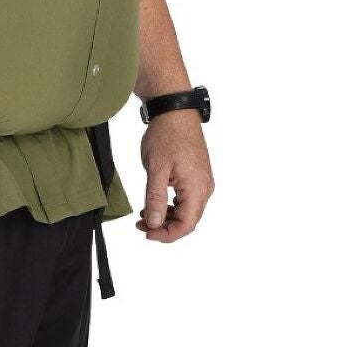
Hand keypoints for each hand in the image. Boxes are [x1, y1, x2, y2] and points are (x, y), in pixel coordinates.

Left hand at [133, 112, 213, 241]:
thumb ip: (155, 198)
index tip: (147, 233)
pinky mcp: (196, 176)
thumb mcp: (156, 169)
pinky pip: (186, 199)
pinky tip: (154, 203)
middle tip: (141, 225)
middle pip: (188, 220)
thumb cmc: (167, 135)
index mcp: (197, 188)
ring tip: (144, 215)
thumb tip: (154, 223)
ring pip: (186, 211)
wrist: (175, 111)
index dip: (166, 234)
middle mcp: (204, 187)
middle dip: (164, 227)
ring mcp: (201, 182)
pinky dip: (170, 206)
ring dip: (166, 217)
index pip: (186, 225)